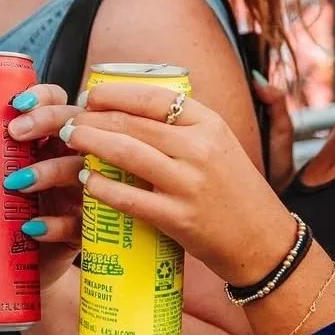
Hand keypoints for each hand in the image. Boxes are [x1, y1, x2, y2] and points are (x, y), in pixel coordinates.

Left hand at [0, 87, 84, 289]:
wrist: (17, 274)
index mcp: (45, 141)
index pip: (56, 103)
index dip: (43, 96)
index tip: (16, 102)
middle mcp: (67, 159)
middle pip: (75, 124)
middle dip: (47, 120)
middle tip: (15, 131)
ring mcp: (78, 193)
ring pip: (79, 170)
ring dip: (49, 170)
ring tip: (15, 183)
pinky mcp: (81, 230)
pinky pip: (78, 222)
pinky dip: (54, 224)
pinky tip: (31, 228)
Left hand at [64, 82, 293, 287]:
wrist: (263, 240)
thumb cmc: (233, 190)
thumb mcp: (219, 144)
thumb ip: (183, 127)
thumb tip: (131, 108)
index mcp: (210, 124)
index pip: (154, 97)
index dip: (116, 94)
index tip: (91, 95)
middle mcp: (200, 148)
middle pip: (133, 123)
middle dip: (94, 118)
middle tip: (71, 119)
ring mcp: (189, 184)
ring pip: (127, 153)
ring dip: (91, 143)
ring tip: (71, 140)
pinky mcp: (179, 218)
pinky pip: (130, 198)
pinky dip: (103, 187)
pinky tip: (88, 180)